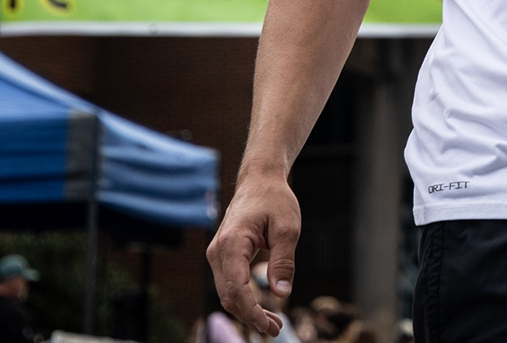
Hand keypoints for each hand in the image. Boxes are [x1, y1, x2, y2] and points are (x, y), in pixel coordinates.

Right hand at [207, 168, 300, 335]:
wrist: (259, 181)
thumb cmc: (275, 200)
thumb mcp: (287, 228)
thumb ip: (284, 260)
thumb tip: (281, 293)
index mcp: (231, 243)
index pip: (236, 289)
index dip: (251, 312)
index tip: (268, 326)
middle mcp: (217, 252)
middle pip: (228, 296)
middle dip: (250, 317)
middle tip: (274, 331)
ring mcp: (217, 255)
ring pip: (227, 293)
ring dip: (247, 311)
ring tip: (272, 324)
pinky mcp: (222, 257)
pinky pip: (230, 284)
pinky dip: (243, 299)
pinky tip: (261, 309)